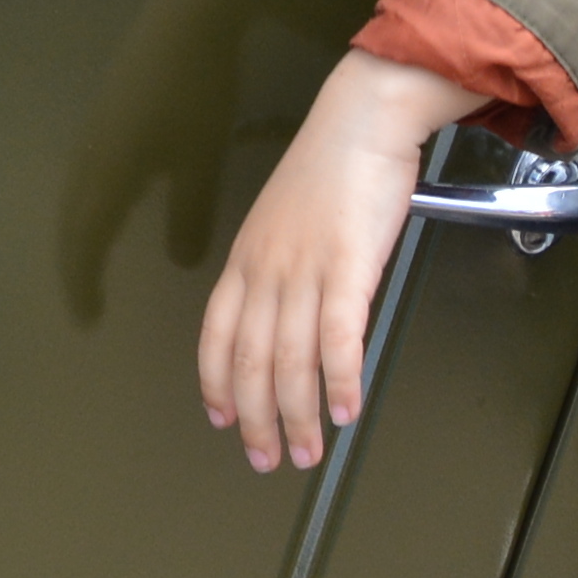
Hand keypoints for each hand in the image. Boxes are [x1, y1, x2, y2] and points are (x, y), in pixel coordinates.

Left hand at [203, 48, 489, 471]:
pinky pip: (338, 338)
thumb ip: (277, 265)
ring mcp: (303, 269)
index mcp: (246, 259)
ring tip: (309, 450)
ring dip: (299, 416)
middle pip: (249, 362)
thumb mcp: (283, 217)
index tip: (224, 421)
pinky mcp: (347, 265)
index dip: (216, 386)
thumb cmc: (331, 166)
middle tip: (269, 458)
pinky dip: (340, 380)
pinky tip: (347, 409)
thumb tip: (285, 311)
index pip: (215, 336)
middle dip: (257, 420)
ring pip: (290, 361)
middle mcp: (265, 269)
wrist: (363, 119)